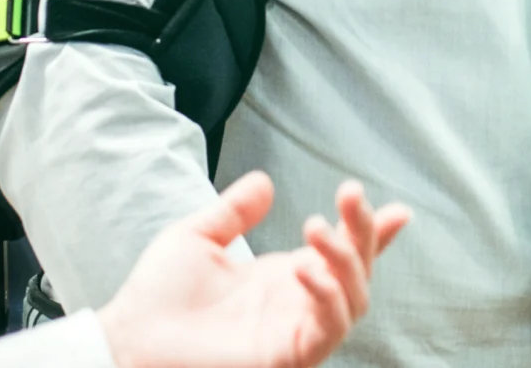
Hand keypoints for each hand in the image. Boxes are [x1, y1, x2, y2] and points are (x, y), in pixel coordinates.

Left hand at [97, 173, 409, 367]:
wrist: (130, 336)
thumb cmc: (159, 294)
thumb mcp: (199, 237)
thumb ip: (234, 211)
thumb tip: (265, 181)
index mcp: (282, 277)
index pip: (340, 254)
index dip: (372, 235)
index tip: (401, 210)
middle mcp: (296, 305)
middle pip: (356, 272)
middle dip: (363, 233)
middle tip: (351, 192)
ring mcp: (293, 332)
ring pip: (351, 302)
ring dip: (345, 262)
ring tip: (316, 227)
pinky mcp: (285, 358)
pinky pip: (324, 333)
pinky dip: (326, 300)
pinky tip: (305, 269)